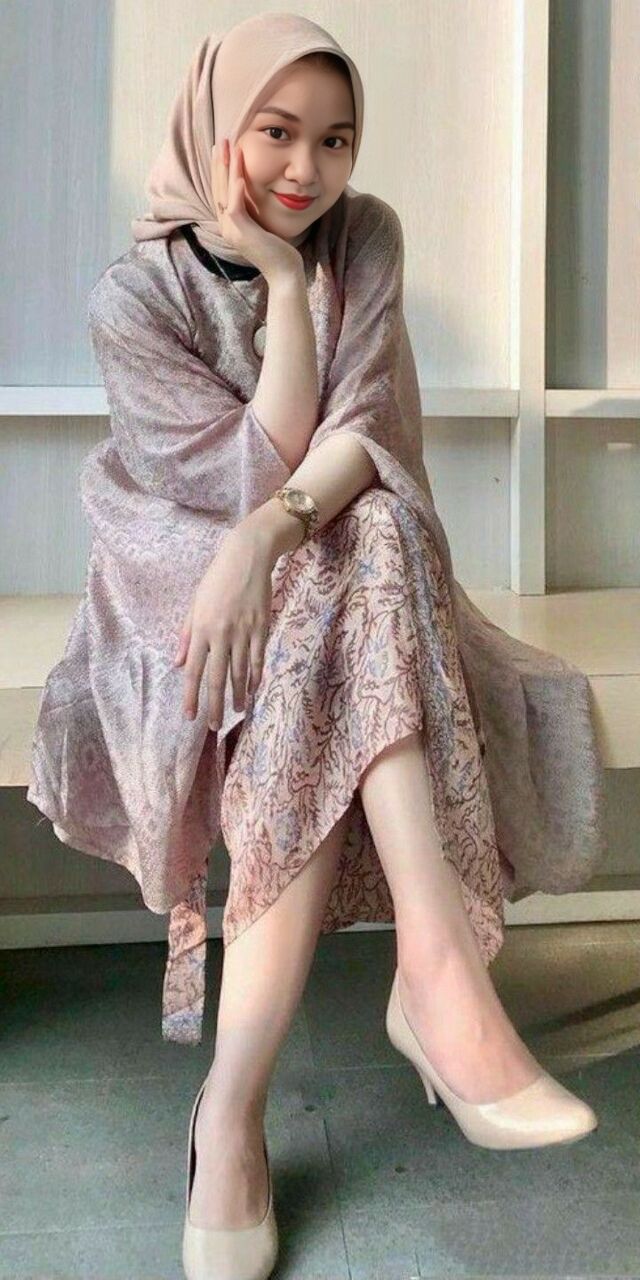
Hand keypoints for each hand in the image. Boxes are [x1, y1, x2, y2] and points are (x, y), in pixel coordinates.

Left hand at [173, 524, 274, 728]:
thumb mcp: (195, 603)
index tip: (189, 715)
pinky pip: (258, 659)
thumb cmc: (217, 579)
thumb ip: (187, 634)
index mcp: (201, 629)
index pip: (194, 670)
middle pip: (216, 677)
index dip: (191, 695)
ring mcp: (243, 632)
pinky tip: (254, 689)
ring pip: (239, 672)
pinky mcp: (261, 628)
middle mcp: (221, 634)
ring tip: (237, 711)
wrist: (247, 558)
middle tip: (213, 725)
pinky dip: (256, 676)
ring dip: (237, 694)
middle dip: (214, 704)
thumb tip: (179, 662)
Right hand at [211, 137, 302, 281]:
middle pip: (218, 188)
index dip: (220, 170)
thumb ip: (254, 211)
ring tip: (230, 147)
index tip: (222, 151)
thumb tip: (255, 195)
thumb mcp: (263, 225)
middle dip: (219, 164)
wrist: (284, 272)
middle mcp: (226, 226)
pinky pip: (235, 205)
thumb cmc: (278, 250)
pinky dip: (236, 188)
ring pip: (225, 193)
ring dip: (227, 168)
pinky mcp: (241, 232)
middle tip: (220, 141)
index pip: (220, 192)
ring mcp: (231, 230)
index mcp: (229, 224)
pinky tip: (239, 172)